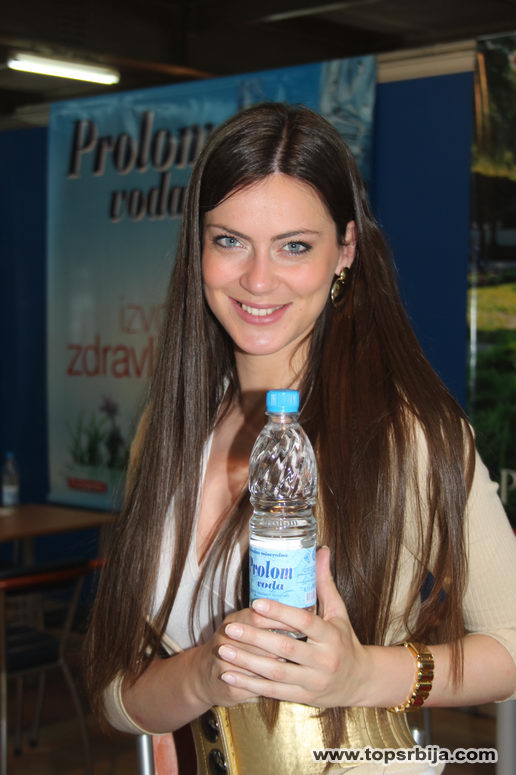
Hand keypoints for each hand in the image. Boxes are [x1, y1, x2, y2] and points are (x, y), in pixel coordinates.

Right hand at [190, 605, 291, 707]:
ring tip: (292, 663)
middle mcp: (226, 638)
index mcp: (234, 621)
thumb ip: (267, 619)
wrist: (205, 674)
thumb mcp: (244, 625)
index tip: (301, 623)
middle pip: (257, 640)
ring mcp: (224, 662)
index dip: (280, 619)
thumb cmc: (236, 645)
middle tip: (300, 646)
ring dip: (274, 663)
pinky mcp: (229, 684)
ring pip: (255, 663)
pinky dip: (266, 683)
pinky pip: (252, 684)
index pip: (257, 616)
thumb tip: (301, 612)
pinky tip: (279, 681)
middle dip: (280, 644)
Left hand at [216, 546, 371, 706]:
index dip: (280, 612)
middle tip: (230, 626)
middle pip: (285, 649)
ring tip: (223, 648)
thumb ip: (324, 583)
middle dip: (255, 638)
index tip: (256, 603)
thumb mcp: (338, 612)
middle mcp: (323, 660)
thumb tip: (321, 549)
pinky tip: (228, 673)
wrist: (358, 682)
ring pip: (275, 672)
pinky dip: (248, 683)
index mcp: (330, 636)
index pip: (304, 622)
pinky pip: (272, 691)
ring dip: (246, 661)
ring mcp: (312, 681)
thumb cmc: (344, 640)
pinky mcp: (302, 697)